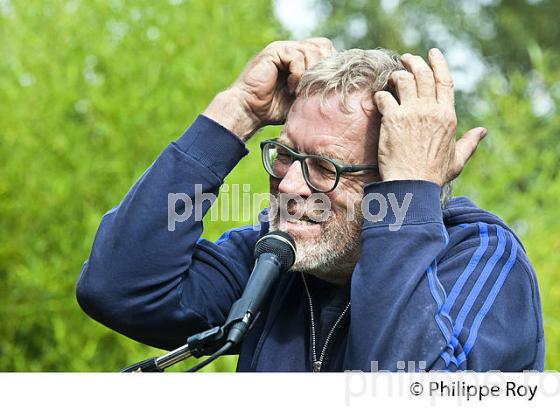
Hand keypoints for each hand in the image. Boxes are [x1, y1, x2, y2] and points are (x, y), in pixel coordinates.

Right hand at [203, 38, 335, 140]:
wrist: (249, 111)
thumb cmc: (273, 109)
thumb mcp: (302, 99)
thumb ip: (316, 89)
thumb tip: (339, 89)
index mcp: (299, 59)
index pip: (325, 49)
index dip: (329, 65)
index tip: (325, 86)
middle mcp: (291, 50)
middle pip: (322, 45)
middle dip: (322, 67)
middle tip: (315, 86)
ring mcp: (282, 49)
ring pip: (311, 50)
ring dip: (309, 73)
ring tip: (300, 90)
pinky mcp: (274, 52)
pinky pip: (296, 56)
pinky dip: (298, 73)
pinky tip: (291, 87)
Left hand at [373, 48, 486, 186]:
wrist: (412, 185)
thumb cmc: (433, 176)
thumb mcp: (457, 160)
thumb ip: (469, 143)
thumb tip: (483, 131)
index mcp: (447, 117)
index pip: (444, 81)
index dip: (438, 64)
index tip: (432, 53)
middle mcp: (431, 110)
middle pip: (423, 75)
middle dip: (413, 62)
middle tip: (405, 59)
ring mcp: (412, 113)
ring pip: (404, 80)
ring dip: (396, 76)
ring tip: (391, 78)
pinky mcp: (393, 119)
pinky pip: (384, 96)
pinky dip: (380, 95)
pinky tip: (379, 99)